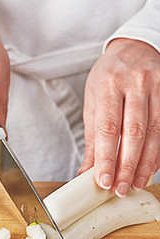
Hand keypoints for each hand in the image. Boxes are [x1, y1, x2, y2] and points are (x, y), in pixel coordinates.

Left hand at [79, 38, 159, 196]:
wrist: (133, 49)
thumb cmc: (108, 77)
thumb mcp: (93, 102)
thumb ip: (93, 138)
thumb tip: (86, 171)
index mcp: (109, 85)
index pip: (108, 129)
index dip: (107, 158)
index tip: (103, 181)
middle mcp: (135, 85)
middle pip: (134, 133)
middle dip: (127, 166)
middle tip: (121, 189)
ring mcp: (157, 88)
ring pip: (155, 133)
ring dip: (146, 164)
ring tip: (136, 184)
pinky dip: (158, 153)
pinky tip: (151, 168)